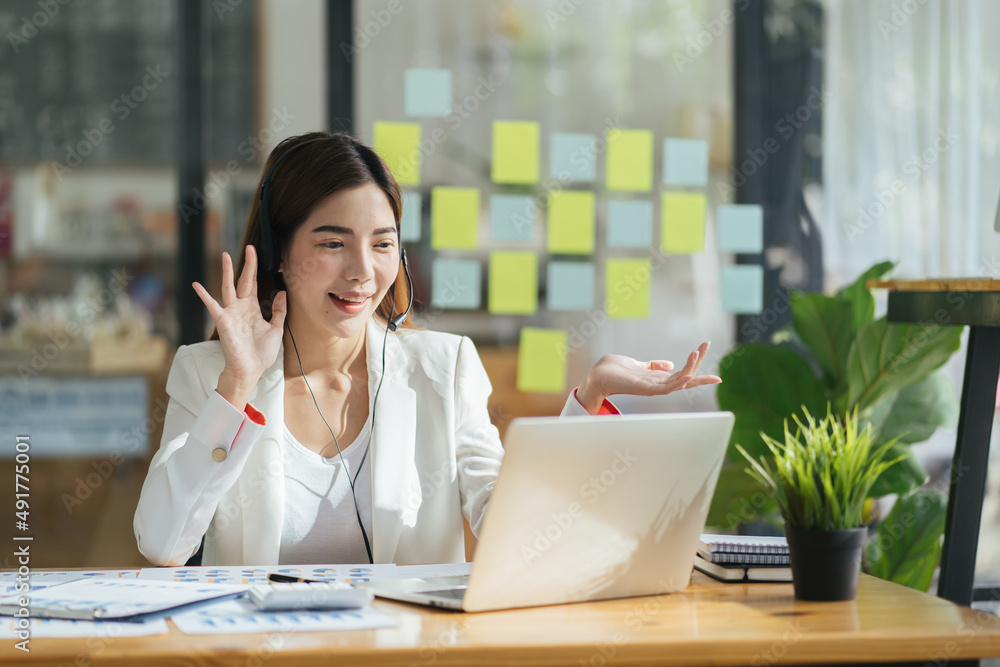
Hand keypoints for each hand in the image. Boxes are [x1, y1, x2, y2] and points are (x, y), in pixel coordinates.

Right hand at [192, 246, 286, 407]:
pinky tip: (196, 285)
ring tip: (225, 255)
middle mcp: (241, 308)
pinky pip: (212, 306)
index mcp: (254, 309)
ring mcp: (231, 313)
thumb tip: (282, 293)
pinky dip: (204, 296)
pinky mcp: (223, 321)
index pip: (254, 284)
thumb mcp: (276, 329)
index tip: (257, 254)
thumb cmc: (261, 353)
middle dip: (247, 264)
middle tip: (249, 247)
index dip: (256, 269)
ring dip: (227, 272)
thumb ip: (279, 311)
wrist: (250, 370)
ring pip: (228, 288)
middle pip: (244, 281)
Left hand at [575, 342, 721, 413]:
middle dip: (698, 361)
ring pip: (679, 381)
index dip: (696, 365)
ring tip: (697, 350)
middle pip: (685, 376)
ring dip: (691, 367)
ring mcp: (653, 389)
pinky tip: (687, 369)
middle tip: (707, 343)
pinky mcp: (645, 389)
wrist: (597, 376)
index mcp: (658, 379)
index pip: (683, 374)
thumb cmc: (614, 370)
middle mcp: (658, 386)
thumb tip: (669, 364)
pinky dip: (679, 380)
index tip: (706, 351)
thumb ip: (653, 366)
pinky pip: (667, 387)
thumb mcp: (638, 365)